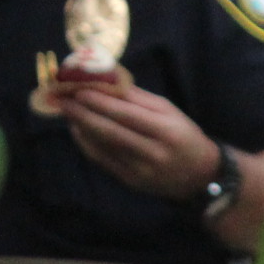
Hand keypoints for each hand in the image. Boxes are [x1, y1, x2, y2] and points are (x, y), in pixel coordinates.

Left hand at [55, 82, 220, 199]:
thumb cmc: (183, 135)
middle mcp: (153, 153)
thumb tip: (106, 80)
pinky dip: (87, 144)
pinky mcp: (131, 182)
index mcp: (166, 130)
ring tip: (66, 110)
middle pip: (111, 131)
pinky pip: (103, 160)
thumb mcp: (169, 111)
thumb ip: (137, 97)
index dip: (100, 102)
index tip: (78, 89)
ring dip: (81, 127)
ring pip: (103, 147)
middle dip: (83, 114)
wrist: (200, 176)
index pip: (126, 114)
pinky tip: (77, 130)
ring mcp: (140, 171)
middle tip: (63, 99)